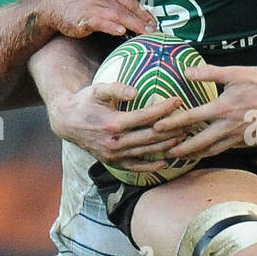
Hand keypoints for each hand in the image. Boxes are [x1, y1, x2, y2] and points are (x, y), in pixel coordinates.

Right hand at [37, 0, 156, 39]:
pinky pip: (102, 22)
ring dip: (134, 25)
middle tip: (155, 31)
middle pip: (128, 9)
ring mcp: (94, 4)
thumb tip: (135, 15)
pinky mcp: (85, 17)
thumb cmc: (76, 2)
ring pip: (119, 16)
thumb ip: (114, 0)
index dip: (144, 13)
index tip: (154, 23)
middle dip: (143, 21)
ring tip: (146, 34)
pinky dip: (112, 26)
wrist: (51, 6)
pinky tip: (121, 31)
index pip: (131, 0)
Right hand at [47, 81, 185, 171]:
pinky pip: (136, 167)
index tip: (178, 100)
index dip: (164, 108)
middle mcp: (115, 142)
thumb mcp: (97, 89)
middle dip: (173, 128)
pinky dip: (152, 166)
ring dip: (167, 145)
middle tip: (190, 120)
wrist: (66, 122)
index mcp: (113, 123)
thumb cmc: (85, 102)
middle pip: (151, 136)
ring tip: (185, 136)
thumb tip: (136, 91)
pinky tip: (166, 162)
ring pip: (147, 151)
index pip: (146, 117)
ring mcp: (114, 155)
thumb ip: (116, 88)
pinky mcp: (113, 162)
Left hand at [153, 64, 256, 159]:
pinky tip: (210, 151)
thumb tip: (186, 72)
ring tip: (184, 157)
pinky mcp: (249, 141)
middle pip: (199, 143)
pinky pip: (228, 148)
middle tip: (166, 152)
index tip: (157, 128)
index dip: (172, 123)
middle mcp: (229, 127)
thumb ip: (209, 73)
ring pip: (214, 150)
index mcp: (222, 109)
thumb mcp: (235, 73)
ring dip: (196, 154)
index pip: (191, 118)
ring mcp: (239, 137)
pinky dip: (215, 151)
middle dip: (181, 148)